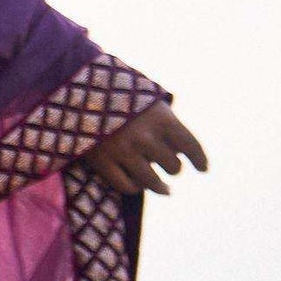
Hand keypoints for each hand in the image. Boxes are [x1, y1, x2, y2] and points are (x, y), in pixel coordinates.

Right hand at [85, 102, 207, 197]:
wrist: (77, 91)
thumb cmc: (119, 96)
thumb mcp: (148, 101)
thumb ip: (166, 123)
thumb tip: (182, 154)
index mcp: (161, 118)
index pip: (191, 145)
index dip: (200, 160)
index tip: (203, 169)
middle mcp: (145, 136)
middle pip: (173, 166)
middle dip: (174, 168)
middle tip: (170, 166)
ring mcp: (123, 151)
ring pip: (153, 182)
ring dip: (160, 186)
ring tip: (164, 189)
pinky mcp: (102, 161)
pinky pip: (126, 186)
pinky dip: (135, 187)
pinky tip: (138, 185)